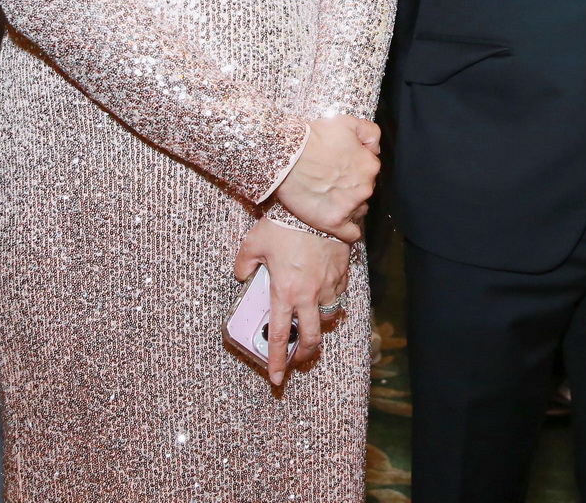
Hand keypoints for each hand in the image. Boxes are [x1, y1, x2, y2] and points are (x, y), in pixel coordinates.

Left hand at [234, 218, 349, 385]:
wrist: (317, 206)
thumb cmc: (283, 225)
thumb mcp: (253, 243)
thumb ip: (244, 264)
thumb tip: (242, 275)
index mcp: (284, 293)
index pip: (280, 337)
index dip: (278, 361)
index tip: (277, 378)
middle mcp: (309, 295)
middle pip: (312, 337)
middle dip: (305, 353)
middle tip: (299, 359)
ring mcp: (329, 285)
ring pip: (329, 316)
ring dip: (320, 323)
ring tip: (312, 322)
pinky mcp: (343, 271)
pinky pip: (340, 293)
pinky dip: (333, 298)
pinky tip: (325, 292)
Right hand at [273, 116, 379, 241]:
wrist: (286, 155)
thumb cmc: (313, 137)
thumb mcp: (347, 122)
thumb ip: (370, 133)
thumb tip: (375, 149)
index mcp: (370, 165)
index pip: (370, 172)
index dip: (354, 170)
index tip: (339, 169)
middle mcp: (365, 188)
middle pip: (364, 192)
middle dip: (351, 188)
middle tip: (330, 182)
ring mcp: (350, 207)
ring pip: (358, 211)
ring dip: (348, 207)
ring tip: (328, 199)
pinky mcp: (334, 223)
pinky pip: (351, 234)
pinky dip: (346, 230)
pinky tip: (336, 221)